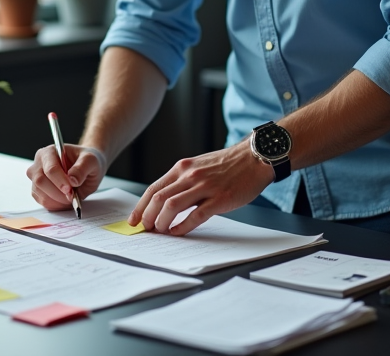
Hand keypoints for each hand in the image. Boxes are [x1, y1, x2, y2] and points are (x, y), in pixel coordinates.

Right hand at [26, 144, 105, 210]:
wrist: (86, 167)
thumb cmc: (86, 161)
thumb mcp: (91, 160)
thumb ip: (82, 168)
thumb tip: (73, 180)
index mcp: (49, 152)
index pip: (50, 169)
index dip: (60, 181)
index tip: (71, 189)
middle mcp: (39, 164)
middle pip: (40, 182)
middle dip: (58, 193)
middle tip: (73, 195)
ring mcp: (36, 178)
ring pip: (41, 194)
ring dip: (58, 201)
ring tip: (71, 197)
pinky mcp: (37, 191)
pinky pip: (43, 202)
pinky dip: (56, 205)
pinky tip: (65, 200)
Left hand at [128, 142, 273, 235]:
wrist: (254, 158)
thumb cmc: (228, 165)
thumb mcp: (199, 166)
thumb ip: (183, 180)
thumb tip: (165, 202)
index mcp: (182, 168)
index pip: (153, 188)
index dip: (141, 206)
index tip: (134, 219)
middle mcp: (190, 176)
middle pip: (158, 198)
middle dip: (148, 217)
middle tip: (146, 229)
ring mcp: (204, 187)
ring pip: (172, 206)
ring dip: (162, 222)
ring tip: (160, 231)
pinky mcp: (219, 199)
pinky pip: (195, 215)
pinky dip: (183, 226)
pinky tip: (178, 232)